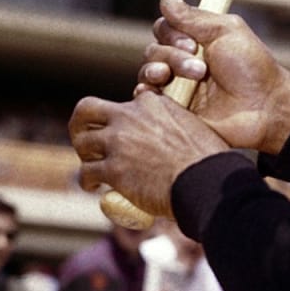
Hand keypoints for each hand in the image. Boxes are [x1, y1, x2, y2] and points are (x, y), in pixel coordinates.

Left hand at [70, 90, 231, 220]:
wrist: (207, 182)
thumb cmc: (208, 161)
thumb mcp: (193, 127)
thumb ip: (175, 124)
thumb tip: (169, 140)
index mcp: (153, 102)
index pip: (126, 103)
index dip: (122, 119)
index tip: (125, 134)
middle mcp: (131, 115)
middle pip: (87, 109)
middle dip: (81, 124)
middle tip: (86, 140)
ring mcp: (119, 141)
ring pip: (83, 142)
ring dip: (85, 155)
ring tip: (91, 167)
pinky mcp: (113, 168)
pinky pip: (87, 172)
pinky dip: (87, 181)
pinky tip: (93, 187)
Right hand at [135, 0, 289, 154]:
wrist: (265, 109)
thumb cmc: (252, 68)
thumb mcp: (224, 32)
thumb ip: (191, 15)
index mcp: (196, 42)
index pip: (163, 29)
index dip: (171, 33)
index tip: (193, 43)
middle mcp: (182, 63)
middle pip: (153, 50)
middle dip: (173, 56)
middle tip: (201, 69)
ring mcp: (177, 88)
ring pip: (148, 72)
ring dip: (160, 71)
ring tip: (190, 80)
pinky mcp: (174, 112)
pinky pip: (147, 99)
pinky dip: (145, 92)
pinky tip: (154, 92)